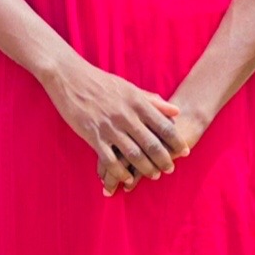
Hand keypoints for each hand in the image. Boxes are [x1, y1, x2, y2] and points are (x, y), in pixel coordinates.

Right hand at [41, 54, 187, 194]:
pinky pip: (110, 160)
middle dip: (164, 159)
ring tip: (154, 175)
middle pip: (151, 143)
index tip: (184, 152)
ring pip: (133, 154)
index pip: (163, 126)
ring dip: (146, 168)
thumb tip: (176, 111)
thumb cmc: (100, 81)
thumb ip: (152, 101)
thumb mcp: (129, 87)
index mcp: (137, 102)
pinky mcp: (92, 135)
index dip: (176, 141)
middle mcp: (126, 115)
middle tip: (170, 169)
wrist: (69, 76)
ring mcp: (109, 127)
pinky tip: (127, 178)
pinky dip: (121, 172)